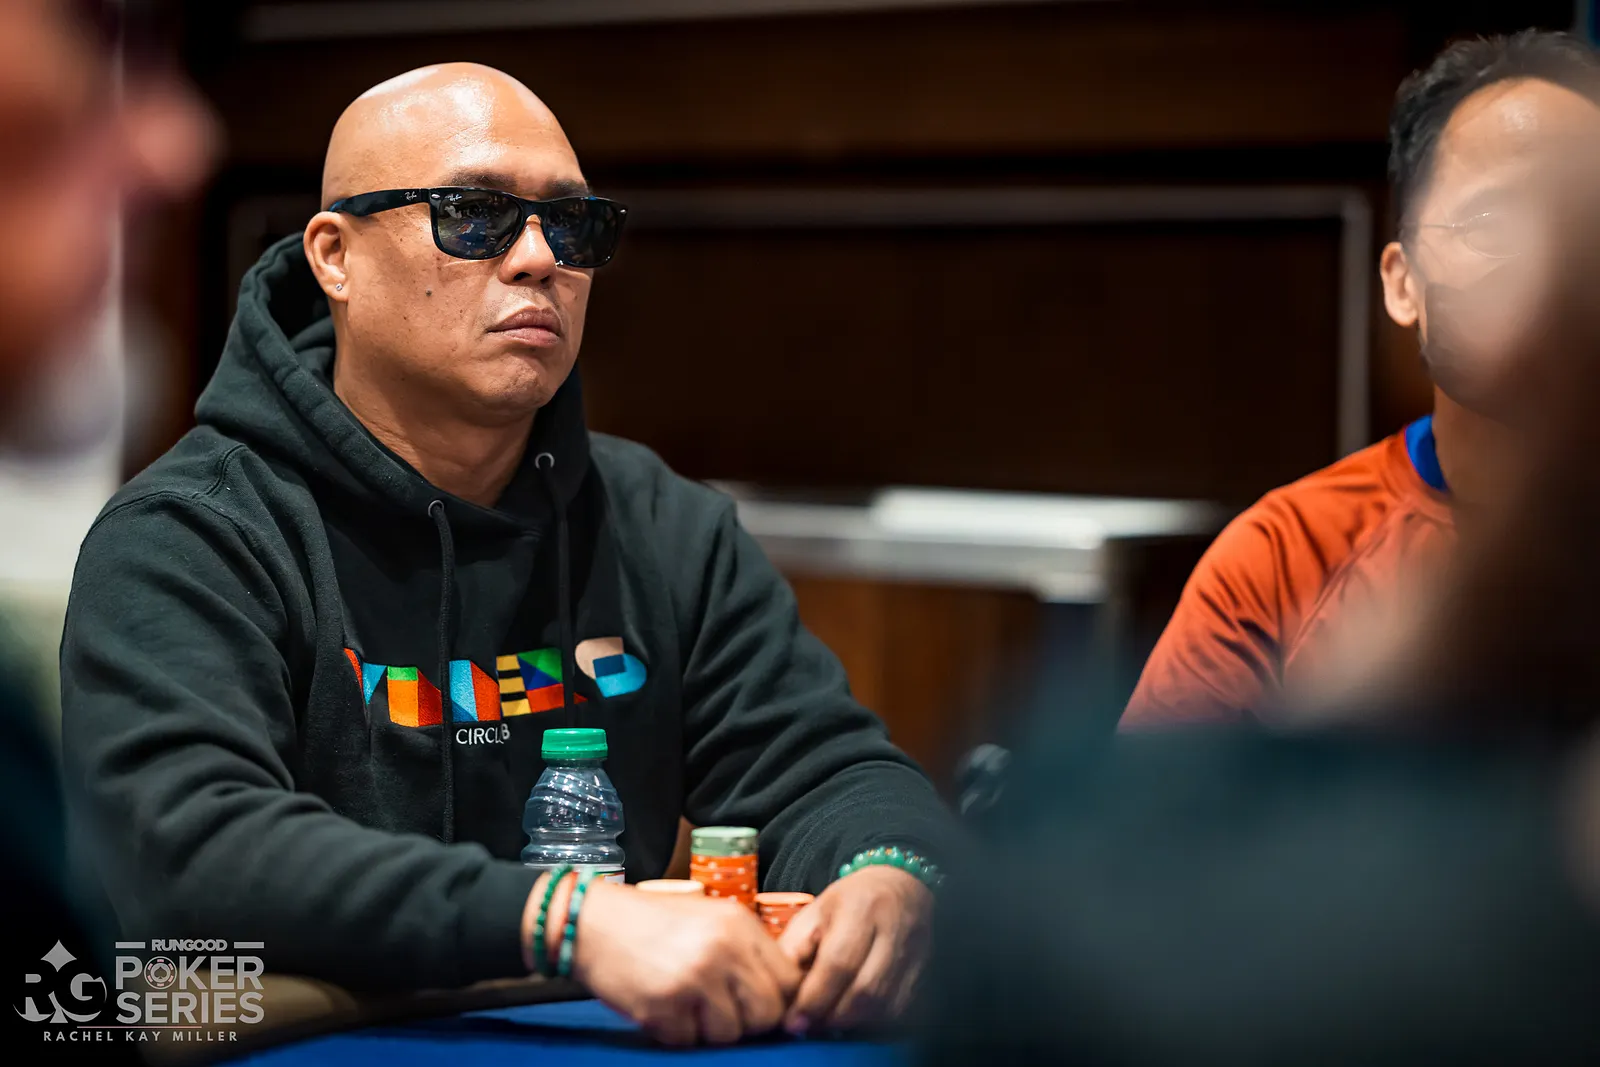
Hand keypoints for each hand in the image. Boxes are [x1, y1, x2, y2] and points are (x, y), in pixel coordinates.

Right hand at [568, 882, 801, 1045]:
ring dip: (708, 1030)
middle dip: (747, 1022)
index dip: (779, 1000)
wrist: (591, 922)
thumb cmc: (653, 923)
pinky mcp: (663, 1006)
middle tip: (720, 1011)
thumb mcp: (711, 919)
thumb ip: (747, 951)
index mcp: (740, 926)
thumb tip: (783, 996)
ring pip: (729, 1034)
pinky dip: (675, 1033)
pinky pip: (688, 1042)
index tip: (759, 1005)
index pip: (790, 980)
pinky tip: (661, 1008)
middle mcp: (723, 950)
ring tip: (685, 1006)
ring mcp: (694, 979)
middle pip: (767, 1013)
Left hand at [777, 864, 932, 1034]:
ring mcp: (915, 952)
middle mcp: (894, 930)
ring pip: (884, 1006)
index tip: (794, 1022)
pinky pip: (900, 1010)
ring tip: (827, 1023)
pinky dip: (873, 1022)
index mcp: (861, 907)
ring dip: (852, 1024)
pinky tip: (854, 1018)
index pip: (838, 963)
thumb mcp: (815, 912)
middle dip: (832, 1017)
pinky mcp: (925, 971)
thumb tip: (781, 993)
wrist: (900, 885)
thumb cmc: (850, 901)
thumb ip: (793, 948)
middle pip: (864, 991)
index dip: (814, 998)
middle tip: (808, 1027)